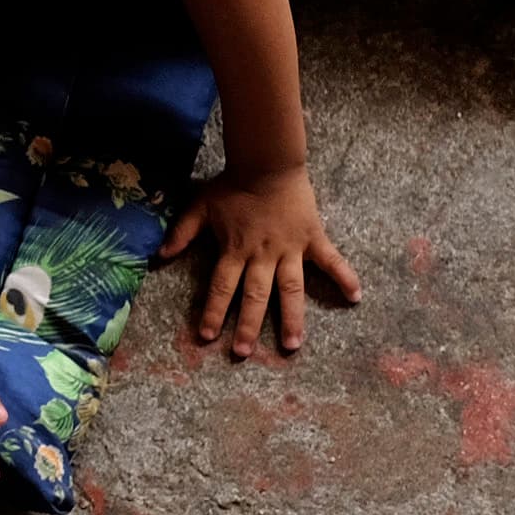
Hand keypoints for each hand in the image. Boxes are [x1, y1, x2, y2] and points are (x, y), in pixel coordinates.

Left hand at [163, 165, 359, 356]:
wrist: (267, 161)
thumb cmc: (233, 185)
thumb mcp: (201, 207)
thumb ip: (181, 232)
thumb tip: (159, 255)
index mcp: (235, 250)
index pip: (220, 287)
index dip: (212, 311)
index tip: (207, 336)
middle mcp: (262, 255)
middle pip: (254, 296)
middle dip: (247, 325)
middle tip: (244, 353)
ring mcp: (290, 249)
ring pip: (290, 289)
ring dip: (291, 317)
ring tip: (292, 344)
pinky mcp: (312, 239)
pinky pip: (331, 260)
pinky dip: (345, 277)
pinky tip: (356, 297)